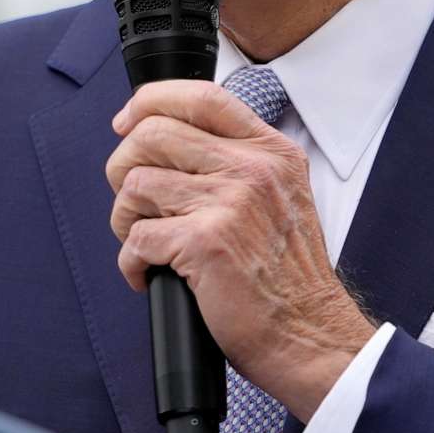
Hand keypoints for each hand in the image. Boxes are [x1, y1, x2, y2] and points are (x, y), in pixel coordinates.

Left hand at [106, 79, 373, 419]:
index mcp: (271, 152)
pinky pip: (137, 237)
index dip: (151, 101)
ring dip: (125, 219)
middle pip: (153, 133)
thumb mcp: (281, 198)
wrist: (310, 336)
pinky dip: (132, 261)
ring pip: (135, 184)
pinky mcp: (204, 242)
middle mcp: (252, 169)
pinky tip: (150, 276)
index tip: (127, 123)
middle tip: (133, 203)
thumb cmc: (288, 279)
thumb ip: (238, 165)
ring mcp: (229, 203)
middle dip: (122, 167)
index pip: (201, 96)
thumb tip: (166, 146)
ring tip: (145, 244)